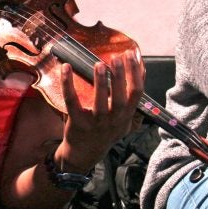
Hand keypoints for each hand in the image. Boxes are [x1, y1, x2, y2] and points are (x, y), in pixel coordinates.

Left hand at [56, 49, 143, 171]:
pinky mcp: (77, 122)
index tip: (131, 55)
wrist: (85, 153)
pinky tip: (66, 68)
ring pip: (100, 101)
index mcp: (126, 115)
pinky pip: (72, 101)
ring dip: (100, 81)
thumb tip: (140, 70)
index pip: (136, 92)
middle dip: (119, 75)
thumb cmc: (106, 131)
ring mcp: (95, 122)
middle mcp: (113, 119)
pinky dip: (68, 83)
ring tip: (98, 64)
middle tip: (116, 57)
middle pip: (120, 96)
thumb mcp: (124, 120)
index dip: (135, 72)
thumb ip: (132, 99)